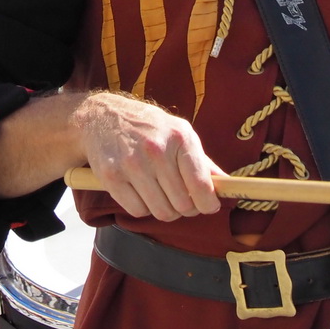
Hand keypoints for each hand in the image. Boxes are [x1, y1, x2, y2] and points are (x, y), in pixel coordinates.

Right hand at [72, 91, 223, 221]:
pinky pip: (137, 211)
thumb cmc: (148, 127)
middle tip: (180, 199)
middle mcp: (156, 150)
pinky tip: (140, 192)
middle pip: (183, 205)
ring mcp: (132, 164)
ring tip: (160, 194)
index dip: (209, 203)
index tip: (208, 206)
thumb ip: (203, 162)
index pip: (202, 185)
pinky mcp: (111, 177)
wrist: (102, 116)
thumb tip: (227, 185)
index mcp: (180, 138)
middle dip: (186, 208)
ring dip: (164, 210)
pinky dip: (142, 208)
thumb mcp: (179, 133)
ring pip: (161, 212)